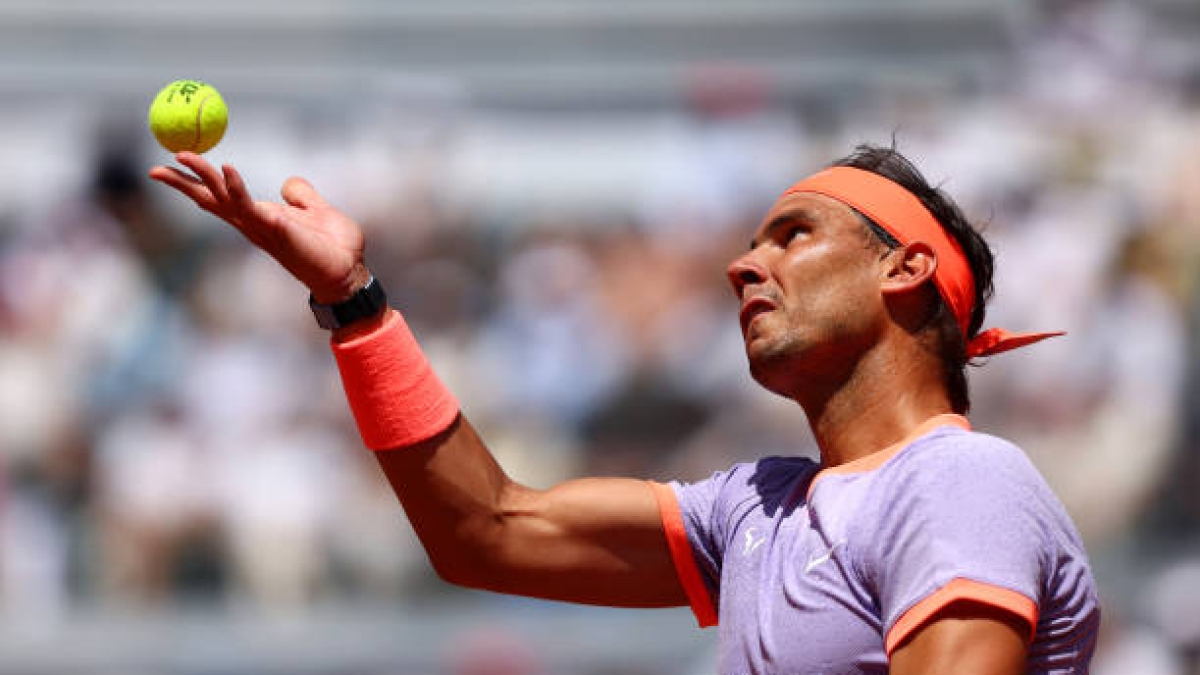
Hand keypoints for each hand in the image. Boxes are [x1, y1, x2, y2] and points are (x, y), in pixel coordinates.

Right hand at [149, 152, 368, 303]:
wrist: (349, 272)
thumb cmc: (334, 246)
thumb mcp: (316, 210)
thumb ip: (300, 196)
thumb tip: (287, 184)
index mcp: (260, 217)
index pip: (221, 197)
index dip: (197, 182)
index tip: (173, 164)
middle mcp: (255, 224)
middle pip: (211, 200)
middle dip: (184, 182)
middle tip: (157, 166)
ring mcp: (263, 228)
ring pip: (224, 200)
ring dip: (204, 177)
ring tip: (185, 156)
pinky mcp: (278, 230)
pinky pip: (251, 206)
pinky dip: (237, 188)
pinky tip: (227, 170)